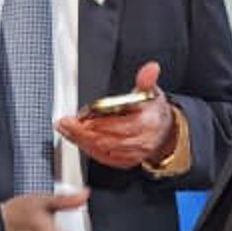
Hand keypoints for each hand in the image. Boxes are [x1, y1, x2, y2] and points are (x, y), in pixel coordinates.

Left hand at [56, 62, 177, 168]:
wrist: (165, 132)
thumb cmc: (153, 111)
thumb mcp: (151, 92)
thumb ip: (147, 79)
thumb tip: (151, 68)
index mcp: (147, 121)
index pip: (121, 124)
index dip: (100, 122)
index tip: (82, 116)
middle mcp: (141, 140)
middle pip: (108, 140)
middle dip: (84, 132)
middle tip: (66, 123)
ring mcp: (134, 153)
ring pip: (103, 150)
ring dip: (82, 141)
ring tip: (66, 130)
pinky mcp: (126, 162)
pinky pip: (104, 158)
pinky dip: (89, 150)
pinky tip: (78, 140)